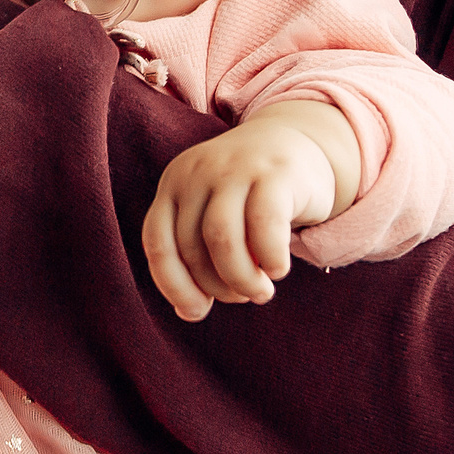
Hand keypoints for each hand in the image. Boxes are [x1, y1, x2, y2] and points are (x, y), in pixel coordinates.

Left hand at [140, 101, 356, 317]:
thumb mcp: (213, 213)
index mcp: (174, 184)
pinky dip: (270, 259)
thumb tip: (189, 310)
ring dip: (240, 279)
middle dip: (217, 286)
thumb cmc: (248, 195)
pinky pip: (264, 227)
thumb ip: (197, 252)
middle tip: (241, 297)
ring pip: (222, 239)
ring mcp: (235, 168)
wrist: (296, 141)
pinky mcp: (275, 173)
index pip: (158, 243)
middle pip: (192, 246)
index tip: (198, 311)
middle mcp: (197, 172)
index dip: (174, 286)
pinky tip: (278, 270)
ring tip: (260, 292)